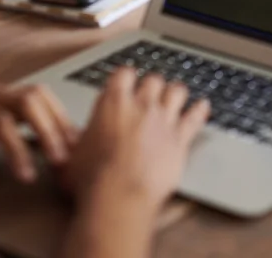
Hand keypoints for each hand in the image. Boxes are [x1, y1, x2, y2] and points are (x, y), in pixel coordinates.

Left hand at [0, 81, 77, 199]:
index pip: (1, 123)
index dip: (17, 150)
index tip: (27, 177)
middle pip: (27, 100)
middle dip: (47, 129)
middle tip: (60, 159)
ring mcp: (2, 89)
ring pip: (39, 93)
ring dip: (58, 119)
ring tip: (73, 146)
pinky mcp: (12, 92)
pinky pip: (41, 96)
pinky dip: (57, 114)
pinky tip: (67, 135)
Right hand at [65, 69, 209, 215]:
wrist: (118, 197)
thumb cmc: (91, 180)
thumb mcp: (73, 155)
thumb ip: (79, 139)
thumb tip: (68, 141)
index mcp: (113, 103)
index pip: (123, 74)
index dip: (126, 78)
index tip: (126, 82)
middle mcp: (141, 106)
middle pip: (154, 79)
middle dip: (152, 85)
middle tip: (150, 93)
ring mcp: (163, 120)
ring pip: (177, 91)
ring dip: (175, 93)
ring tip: (175, 96)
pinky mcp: (180, 138)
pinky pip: (195, 116)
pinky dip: (200, 110)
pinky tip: (202, 107)